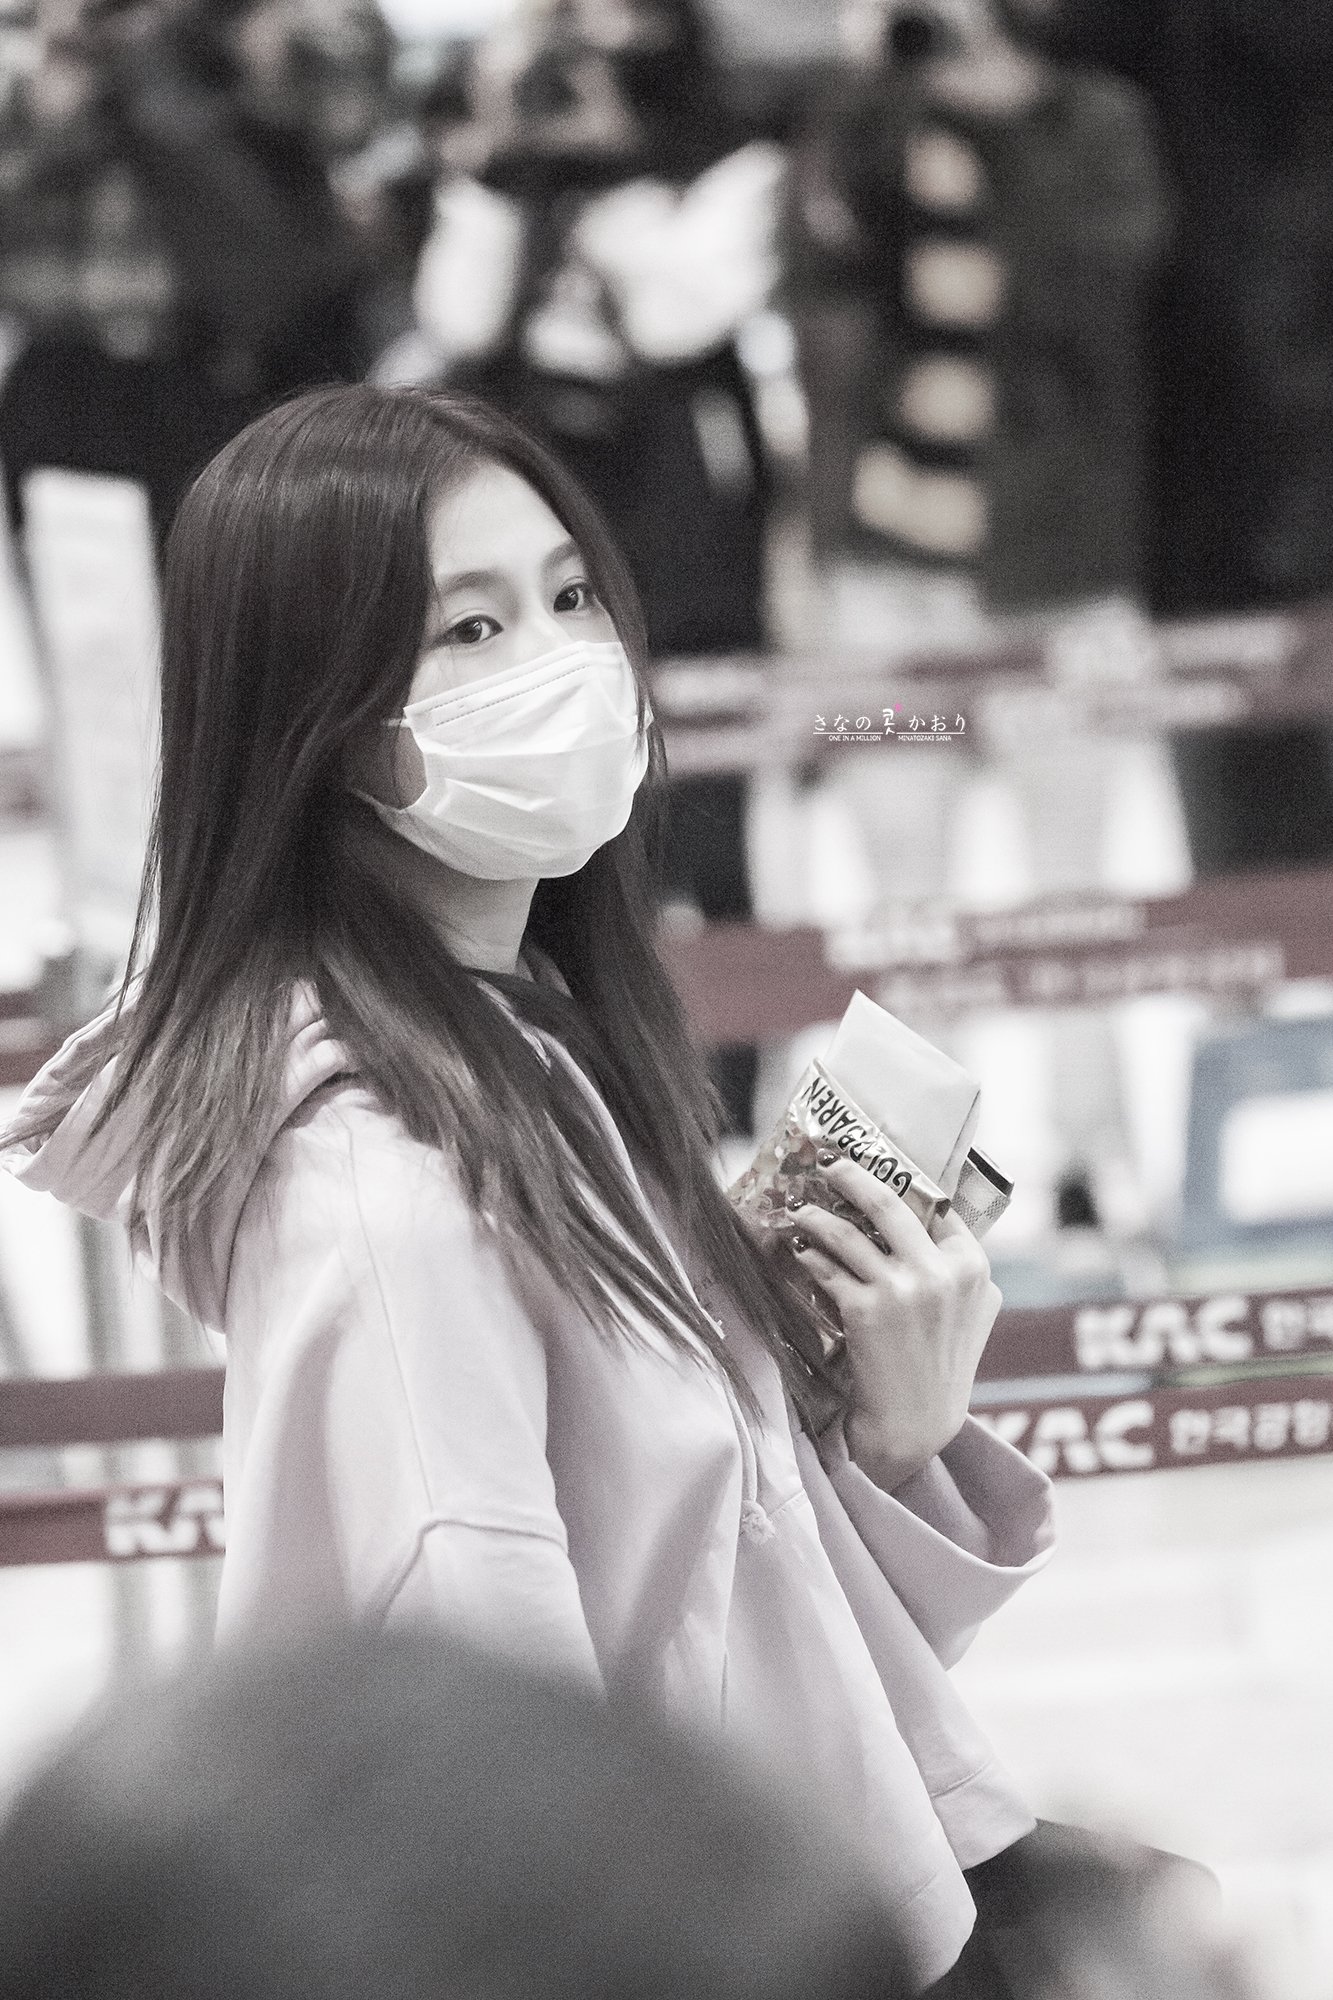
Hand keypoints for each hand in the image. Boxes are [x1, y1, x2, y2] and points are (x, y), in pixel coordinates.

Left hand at [788, 1155, 1001, 1490]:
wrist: (915, 1422)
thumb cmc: (943, 1365)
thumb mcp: (975, 1312)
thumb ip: (965, 1267)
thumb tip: (943, 1213)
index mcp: (973, 1267)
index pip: (939, 1206)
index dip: (907, 1179)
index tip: (880, 1160)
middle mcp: (942, 1273)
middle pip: (890, 1203)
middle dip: (853, 1176)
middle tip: (829, 1163)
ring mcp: (903, 1290)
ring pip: (847, 1233)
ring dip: (816, 1216)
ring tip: (799, 1210)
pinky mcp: (866, 1309)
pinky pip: (828, 1267)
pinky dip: (809, 1254)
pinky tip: (798, 1249)